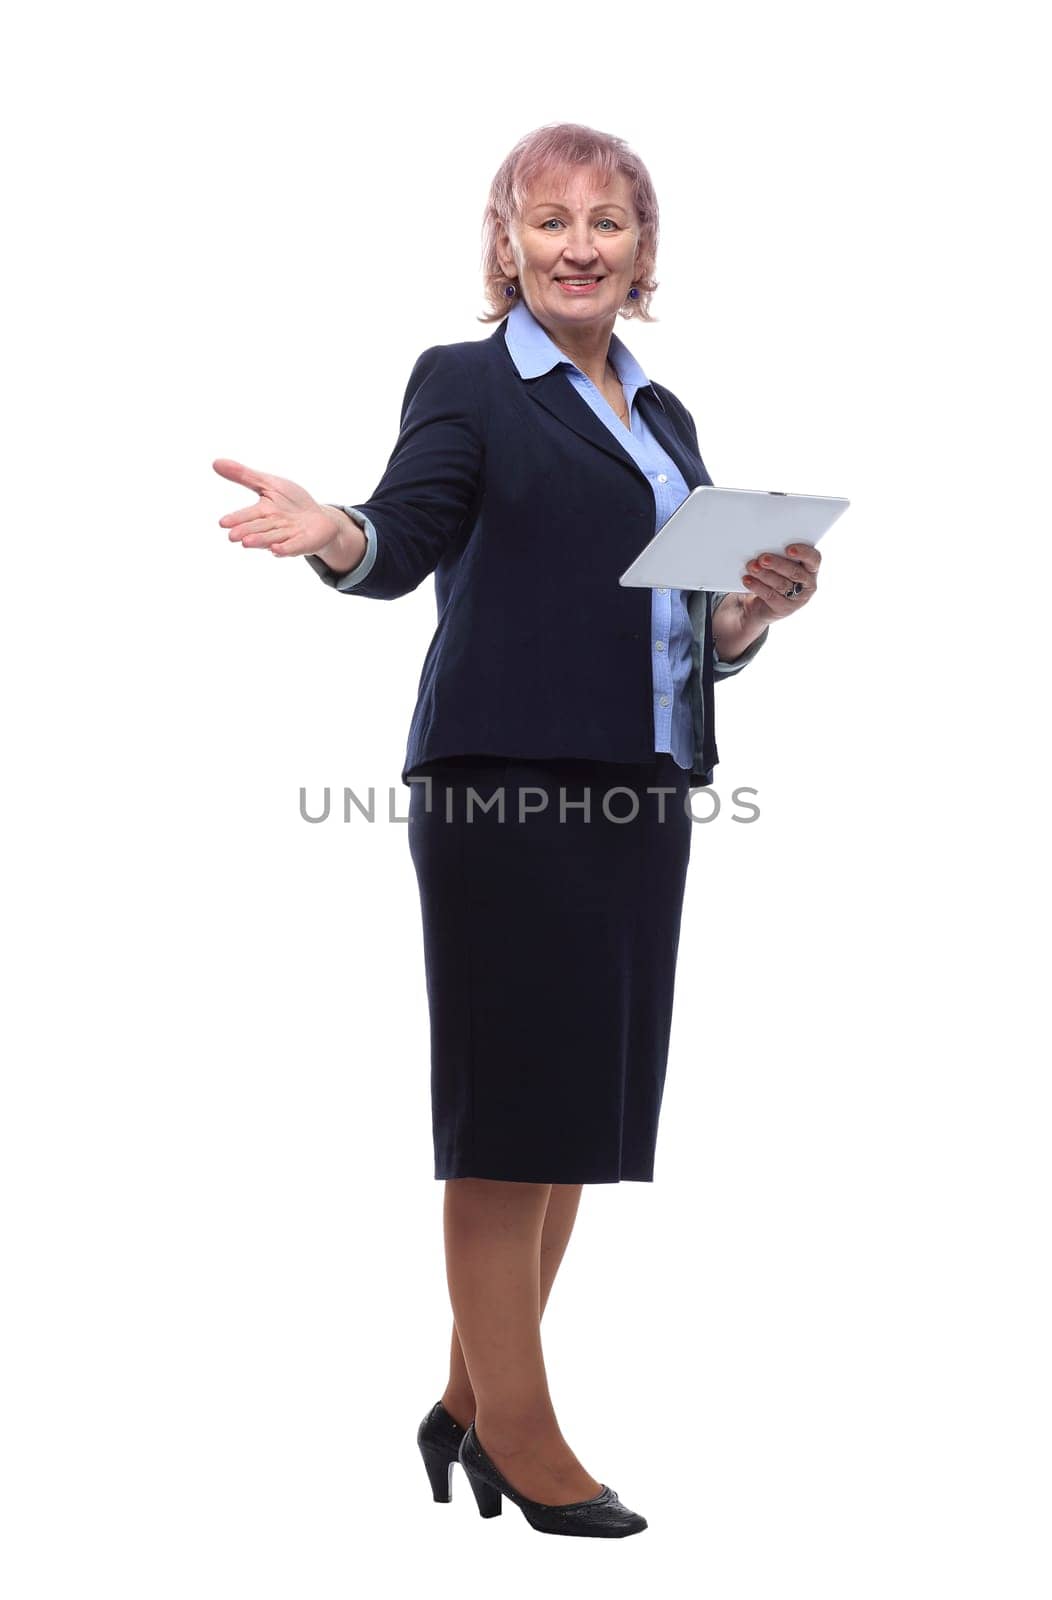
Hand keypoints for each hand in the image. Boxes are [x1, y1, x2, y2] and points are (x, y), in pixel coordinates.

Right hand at [213, 458, 342, 557]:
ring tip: (247, 543)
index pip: (247, 515)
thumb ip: (244, 476)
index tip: (222, 523)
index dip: (236, 519)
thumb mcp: (269, 484)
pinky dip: (285, 549)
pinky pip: (293, 547)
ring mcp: (287, 536)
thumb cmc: (292, 502)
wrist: (320, 519)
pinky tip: (275, 550)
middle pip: (258, 528)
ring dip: (260, 540)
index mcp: (262, 512)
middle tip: (232, 536)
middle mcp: (272, 527)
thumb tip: (215, 462)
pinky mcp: (302, 544)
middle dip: (246, 532)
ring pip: (272, 537)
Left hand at [740, 542, 820, 623]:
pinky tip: (747, 580)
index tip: (788, 549)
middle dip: (778, 564)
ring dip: (765, 574)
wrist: (759, 603)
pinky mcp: (785, 609)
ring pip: (782, 585)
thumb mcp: (777, 563)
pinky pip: (771, 596)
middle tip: (763, 558)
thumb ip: (777, 554)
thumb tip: (764, 549)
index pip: (814, 558)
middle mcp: (808, 583)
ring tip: (752, 567)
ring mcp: (798, 598)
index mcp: (811, 567)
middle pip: (796, 572)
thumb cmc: (772, 574)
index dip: (803, 553)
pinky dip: (757, 586)